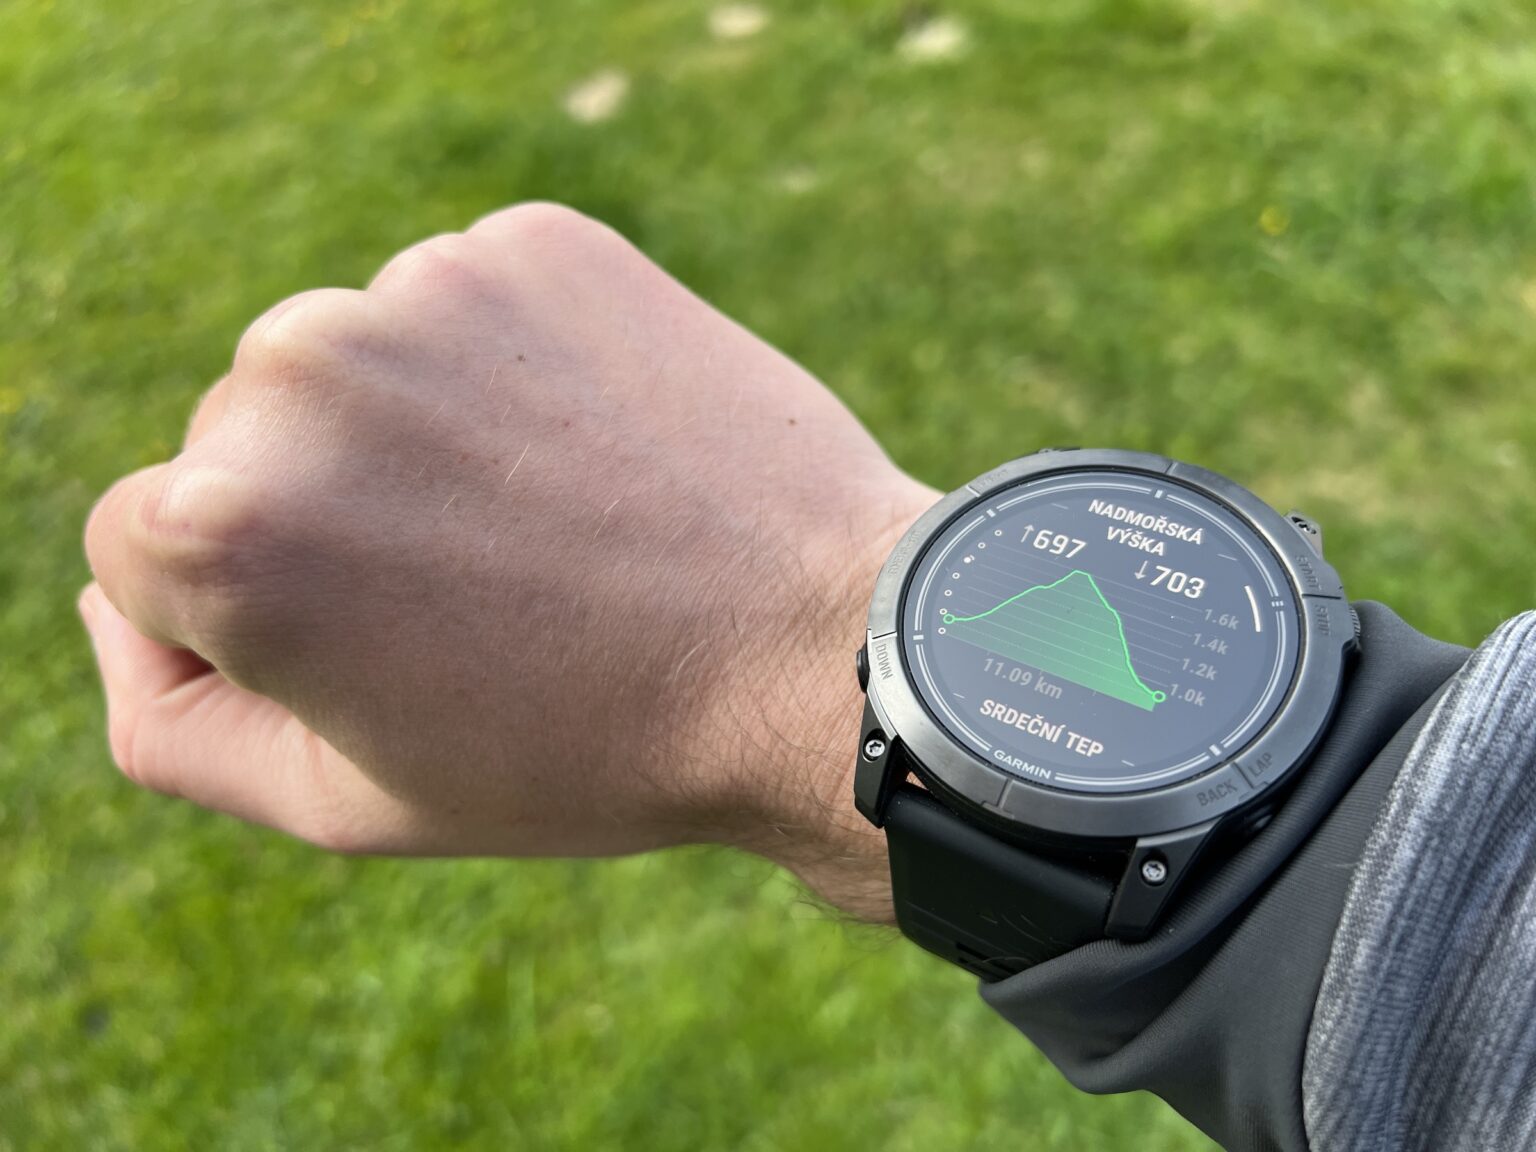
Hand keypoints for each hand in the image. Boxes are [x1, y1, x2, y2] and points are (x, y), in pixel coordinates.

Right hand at [82, 203, 933, 919]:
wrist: (811, 653)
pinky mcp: (535, 248)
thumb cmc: (581, 748)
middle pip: (245, 442)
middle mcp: (297, 375)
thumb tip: (121, 599)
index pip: (148, 549)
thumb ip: (167, 721)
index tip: (388, 645)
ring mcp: (423, 291)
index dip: (264, 617)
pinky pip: (466, 312)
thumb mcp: (341, 799)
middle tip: (485, 595)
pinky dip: (508, 373)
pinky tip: (594, 451)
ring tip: (546, 523)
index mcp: (219, 528)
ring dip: (418, 438)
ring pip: (357, 368)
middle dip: (333, 516)